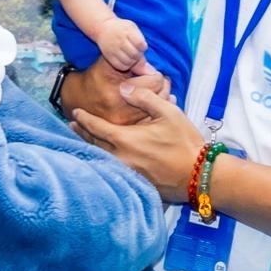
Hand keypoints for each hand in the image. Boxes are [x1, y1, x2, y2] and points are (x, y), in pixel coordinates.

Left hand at [68, 82, 214, 207]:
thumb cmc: (184, 142)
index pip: (96, 127)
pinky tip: (104, 157)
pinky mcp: (135, 182)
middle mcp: (120, 158)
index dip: (84, 118)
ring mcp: (126, 172)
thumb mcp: (168, 112)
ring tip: (84, 139)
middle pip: (94, 144)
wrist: (198, 175)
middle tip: (72, 124)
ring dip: (91, 146)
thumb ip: (144, 98)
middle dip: (82, 133)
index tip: (75, 112)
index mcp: (125, 139)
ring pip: (102, 158)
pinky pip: (113, 169)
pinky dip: (104, 160)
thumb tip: (123, 89)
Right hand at [95, 25, 152, 82]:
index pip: (140, 44)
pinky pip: (121, 66)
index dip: (143, 46)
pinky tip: (125, 59)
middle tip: (135, 50)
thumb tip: (149, 62)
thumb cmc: (122, 29)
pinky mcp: (108, 56)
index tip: (140, 44)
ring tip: (130, 54)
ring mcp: (113, 49)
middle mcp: (119, 40)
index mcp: (127, 31)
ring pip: (128, 62)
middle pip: (135, 54)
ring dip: (132, 61)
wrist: (103, 28)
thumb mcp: (132, 29)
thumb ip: (140, 42)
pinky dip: (125, 65)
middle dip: (138, 54)